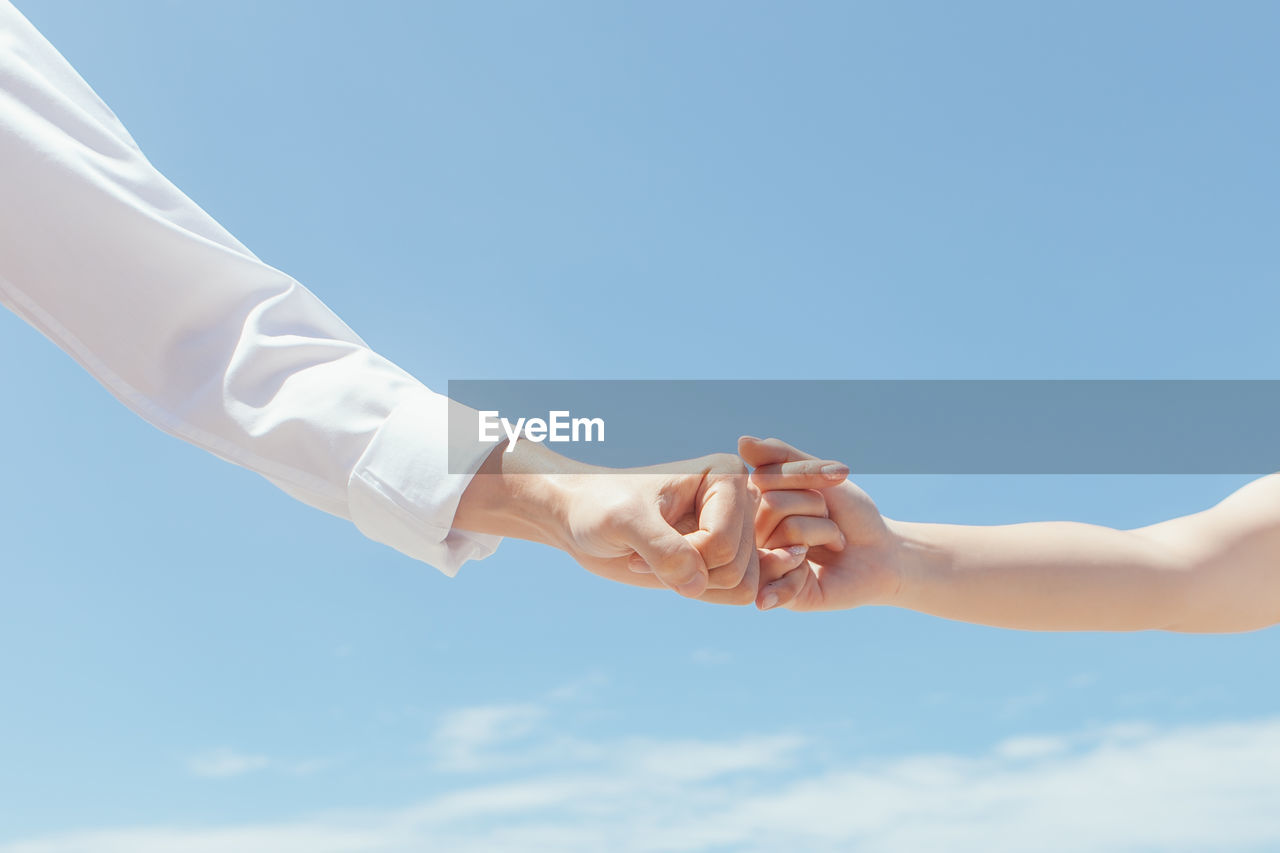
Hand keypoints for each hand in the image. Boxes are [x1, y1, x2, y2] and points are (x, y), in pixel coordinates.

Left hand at [455, 442, 780, 604]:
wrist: (580, 516)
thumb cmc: (598, 506)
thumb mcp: (623, 520)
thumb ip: (660, 549)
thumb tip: (696, 584)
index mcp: (726, 476)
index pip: (725, 543)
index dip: (681, 555)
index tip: (639, 533)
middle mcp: (739, 503)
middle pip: (737, 569)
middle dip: (686, 572)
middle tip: (645, 552)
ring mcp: (735, 532)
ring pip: (741, 586)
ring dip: (692, 585)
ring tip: (655, 559)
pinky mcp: (723, 557)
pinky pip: (734, 595)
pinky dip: (699, 593)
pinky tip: (670, 573)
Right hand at [740, 436, 901, 610]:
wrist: (884, 553)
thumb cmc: (851, 513)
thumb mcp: (819, 476)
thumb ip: (781, 458)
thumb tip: (741, 441)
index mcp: (759, 504)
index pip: (763, 478)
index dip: (803, 480)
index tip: (823, 491)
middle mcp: (754, 534)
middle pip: (773, 505)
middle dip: (816, 508)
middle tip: (830, 523)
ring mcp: (764, 563)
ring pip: (785, 534)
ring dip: (823, 533)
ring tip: (831, 543)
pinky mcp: (777, 594)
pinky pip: (778, 577)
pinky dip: (803, 569)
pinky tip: (810, 572)